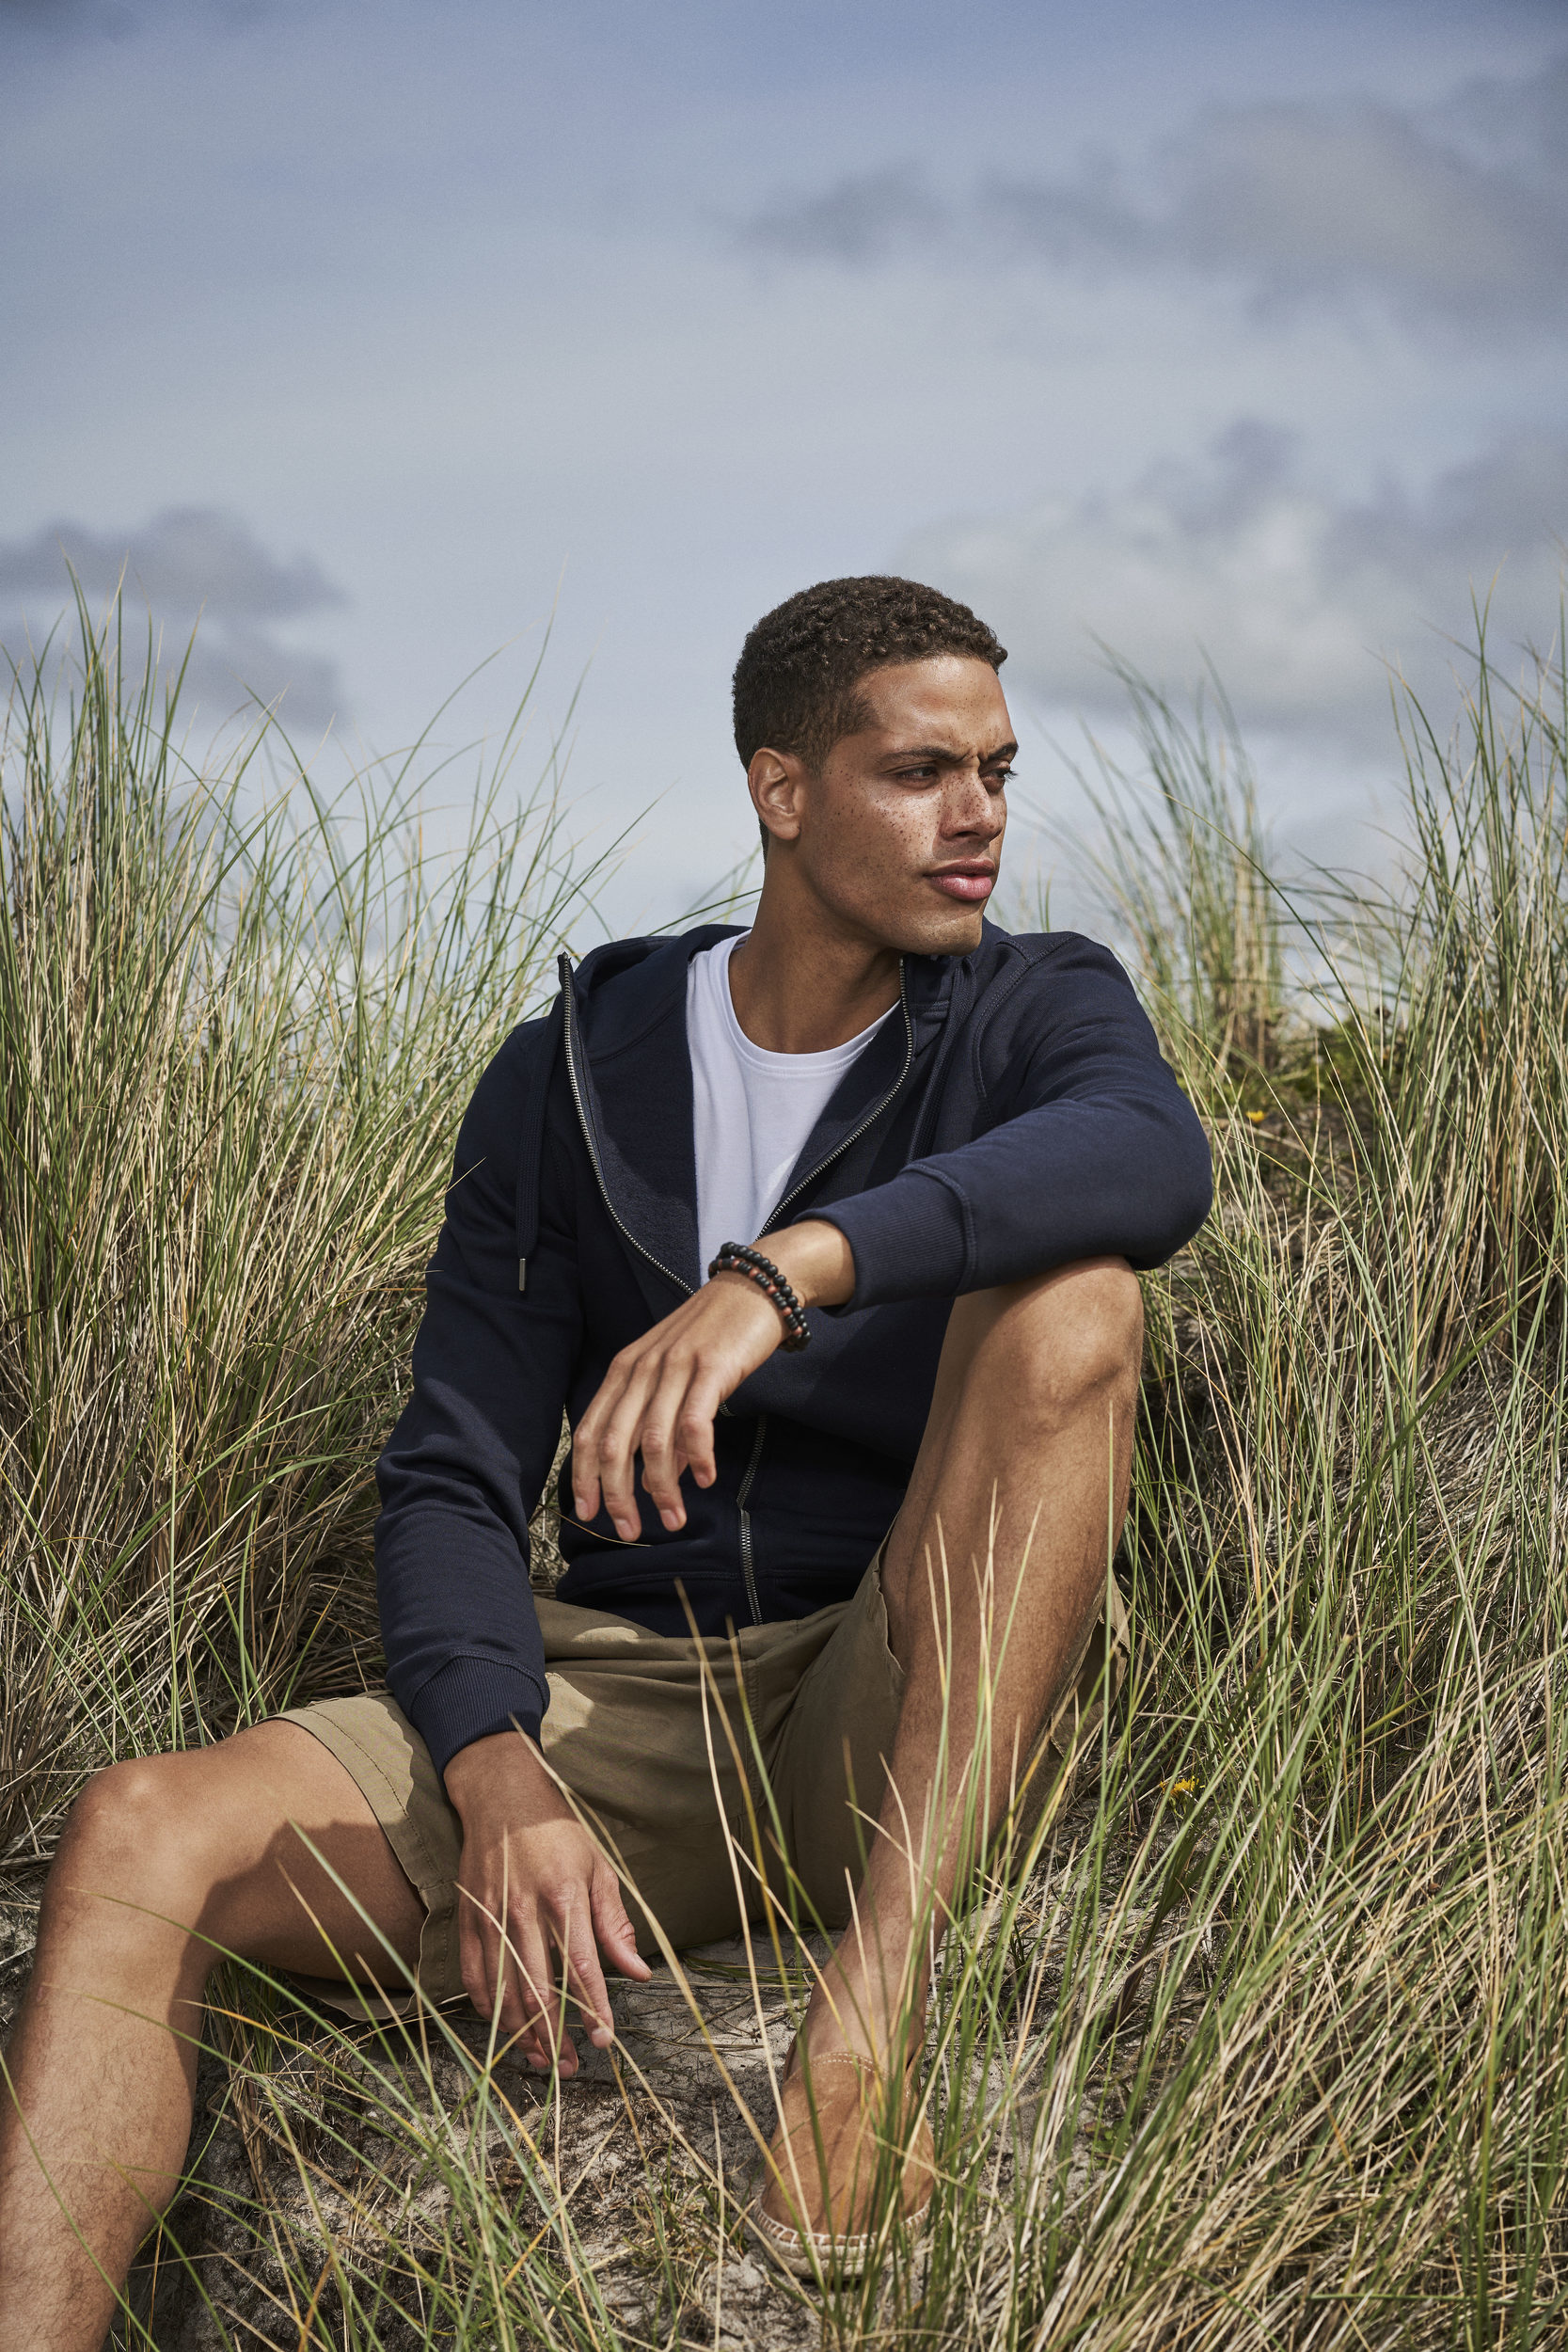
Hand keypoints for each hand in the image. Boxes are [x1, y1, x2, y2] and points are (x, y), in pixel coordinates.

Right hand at [444, 1730, 651, 2073]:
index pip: (582, 1967)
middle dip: (555, 2035)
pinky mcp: (468, 1918)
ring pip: (503, 1990)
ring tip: (539, 2058)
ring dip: (521, 2032)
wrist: (503, 1795)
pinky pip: (473, 1975)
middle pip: (538, 1989)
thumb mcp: (599, 1869)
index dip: (593, 2009)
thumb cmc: (559, 1833)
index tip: (603, 2039)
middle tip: (569, 2065)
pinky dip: (486, 2007)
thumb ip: (615, 1925)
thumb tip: (638, 1973)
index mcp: (565, 1896)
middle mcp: (525, 1910)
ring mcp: (491, 1915)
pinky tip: (502, 2025)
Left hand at [572, 1220, 854, 1539]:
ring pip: (653, 1440)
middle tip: (630, 1531)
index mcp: (624, 1370)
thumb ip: (666, 1426)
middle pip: (613, 1444)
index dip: (584, 1477)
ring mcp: (675, 1367)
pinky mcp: (710, 1368)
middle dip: (617, 1495)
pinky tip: (705, 1480)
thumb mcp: (678, 1377)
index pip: (590, 1432)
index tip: (588, 1514)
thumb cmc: (715, 1336)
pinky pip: (695, 1422)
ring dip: (661, 1488)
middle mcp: (641, 1368)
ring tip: (674, 1518)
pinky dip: (698, 1457)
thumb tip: (666, 1477)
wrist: (755, 1288)